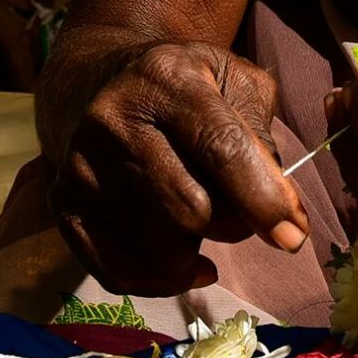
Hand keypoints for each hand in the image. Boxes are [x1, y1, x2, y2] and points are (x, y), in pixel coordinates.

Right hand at [45, 37, 307, 295]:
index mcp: (165, 76)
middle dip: (232, 223)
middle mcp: (114, 119)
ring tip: (197, 215)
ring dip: (197, 248)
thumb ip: (264, 136)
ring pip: (162, 249)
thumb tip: (282, 212)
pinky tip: (186, 262)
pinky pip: (120, 273)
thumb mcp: (235, 82)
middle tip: (238, 209)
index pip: (220, 147)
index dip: (263, 198)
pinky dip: (163, 281)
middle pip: (193, 210)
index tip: (294, 235)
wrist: (103, 81)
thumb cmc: (188, 86)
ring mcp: (81, 164)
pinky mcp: (63, 204)